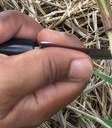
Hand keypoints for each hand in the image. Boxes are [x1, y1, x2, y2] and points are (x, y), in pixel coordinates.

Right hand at [0, 11, 92, 127]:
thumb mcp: (5, 82)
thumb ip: (46, 71)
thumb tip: (87, 65)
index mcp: (39, 99)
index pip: (77, 73)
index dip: (67, 50)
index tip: (46, 39)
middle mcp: (31, 82)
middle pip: (50, 46)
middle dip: (25, 36)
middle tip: (3, 40)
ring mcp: (16, 64)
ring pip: (27, 32)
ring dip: (6, 30)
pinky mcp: (6, 50)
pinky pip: (10, 28)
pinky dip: (0, 28)